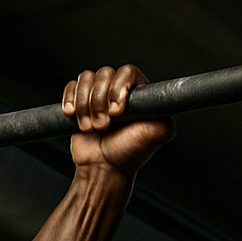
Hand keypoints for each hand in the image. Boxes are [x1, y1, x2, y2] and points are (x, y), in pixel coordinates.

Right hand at [61, 65, 175, 177]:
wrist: (103, 167)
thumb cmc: (130, 153)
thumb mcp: (158, 134)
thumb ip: (166, 113)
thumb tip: (171, 98)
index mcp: (140, 94)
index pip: (129, 72)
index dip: (119, 87)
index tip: (117, 111)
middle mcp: (120, 90)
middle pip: (105, 73)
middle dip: (100, 102)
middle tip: (104, 125)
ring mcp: (100, 93)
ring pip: (87, 78)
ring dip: (86, 105)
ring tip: (91, 127)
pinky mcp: (81, 99)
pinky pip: (72, 86)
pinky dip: (71, 100)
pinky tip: (73, 115)